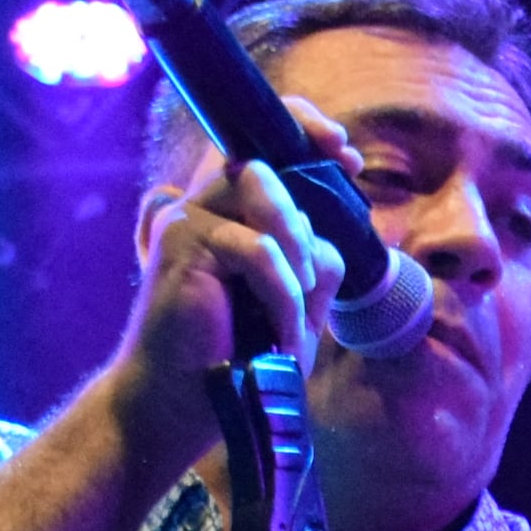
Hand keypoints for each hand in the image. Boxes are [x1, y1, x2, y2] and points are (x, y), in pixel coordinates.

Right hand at [107, 103, 358, 456]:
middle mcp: (201, 207)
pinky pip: (259, 249)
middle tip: (315, 270)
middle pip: (266, 165)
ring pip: (264, 190)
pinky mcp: (182, 243)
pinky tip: (281, 335)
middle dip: (307, 202)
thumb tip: (330, 240)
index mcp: (227, 216)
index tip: (348, 155)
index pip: (260, 146)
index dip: (303, 129)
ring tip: (297, 302)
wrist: (186, 402)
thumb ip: (314, 266)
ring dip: (296, 249)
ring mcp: (186, 219)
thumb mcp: (295, 310)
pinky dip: (283, 295)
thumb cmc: (239, 358)